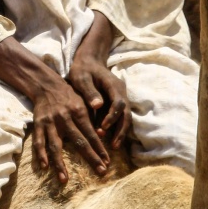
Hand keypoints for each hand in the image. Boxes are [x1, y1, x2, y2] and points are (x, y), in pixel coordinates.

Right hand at [0, 35, 108, 183]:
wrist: (46, 84)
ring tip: (64, 180)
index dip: (100, 149)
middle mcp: (65, 118)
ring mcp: (50, 123)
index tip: (107, 162)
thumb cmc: (69, 95)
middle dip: (91, 158)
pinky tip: (45, 167)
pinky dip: (41, 154)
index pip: (92, 134)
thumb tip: (103, 135)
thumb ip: (92, 117)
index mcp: (79, 112)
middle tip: (100, 172)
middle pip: (79, 142)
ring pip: (55, 146)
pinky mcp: (39, 125)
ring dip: (60, 164)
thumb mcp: (83, 102)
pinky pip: (39, 142)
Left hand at [68, 12, 131, 151]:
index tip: (103, 128)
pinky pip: (120, 118)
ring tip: (113, 147)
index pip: (118, 103)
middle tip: (114, 146)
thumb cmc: (83, 69)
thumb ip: (89, 91)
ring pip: (125, 118)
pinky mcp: (116, 104)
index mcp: (113, 86)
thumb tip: (98, 105)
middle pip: (126, 114)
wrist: (89, 61)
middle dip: (121, 131)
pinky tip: (110, 141)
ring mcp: (121, 98)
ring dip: (120, 132)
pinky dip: (117, 129)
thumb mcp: (82, 77)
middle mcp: (121, 93)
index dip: (112, 117)